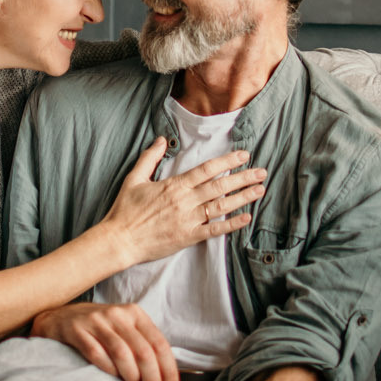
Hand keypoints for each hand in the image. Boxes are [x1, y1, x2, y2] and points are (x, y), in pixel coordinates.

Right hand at [33, 301, 179, 380]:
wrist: (59, 317)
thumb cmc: (97, 328)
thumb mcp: (123, 329)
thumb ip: (141, 346)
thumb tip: (162, 377)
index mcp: (134, 313)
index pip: (159, 343)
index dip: (168, 369)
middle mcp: (117, 314)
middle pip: (143, 350)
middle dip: (152, 377)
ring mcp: (96, 321)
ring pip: (122, 353)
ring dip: (132, 376)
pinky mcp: (77, 330)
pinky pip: (96, 353)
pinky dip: (108, 369)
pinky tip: (113, 377)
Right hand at [100, 137, 263, 266]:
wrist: (120, 240)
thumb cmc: (125, 210)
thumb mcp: (134, 178)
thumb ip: (149, 158)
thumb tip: (160, 139)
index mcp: (174, 186)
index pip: (207, 169)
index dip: (227, 161)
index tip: (243, 155)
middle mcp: (185, 201)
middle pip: (220, 186)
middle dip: (243, 178)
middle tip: (261, 172)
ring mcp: (188, 220)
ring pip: (221, 206)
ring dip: (243, 198)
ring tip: (260, 190)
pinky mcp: (188, 237)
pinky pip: (214, 230)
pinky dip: (231, 224)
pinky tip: (246, 218)